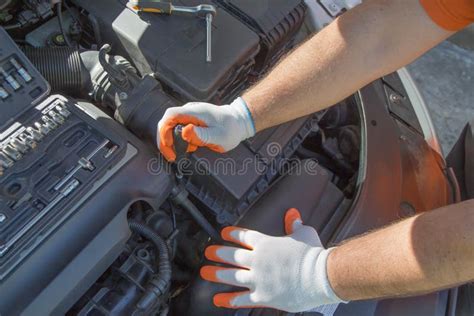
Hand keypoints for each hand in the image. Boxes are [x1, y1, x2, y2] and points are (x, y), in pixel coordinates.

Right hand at [157, 98, 255, 161]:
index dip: (164, 131)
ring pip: (171, 127)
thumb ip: (201, 135)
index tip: (169, 145)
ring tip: (177, 155)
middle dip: (164, 140)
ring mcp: (189, 115)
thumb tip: (184, 132)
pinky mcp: (191, 121)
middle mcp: (189, 111)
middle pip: (166, 122)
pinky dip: (178, 141)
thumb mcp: (218, 136)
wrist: (239, 122)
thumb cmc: (230, 129)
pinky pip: (178, 129)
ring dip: (170, 142)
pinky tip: (187, 149)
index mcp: (194, 112)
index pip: (170, 116)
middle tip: (171, 156)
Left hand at [200, 208, 344, 311]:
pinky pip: (241, 299)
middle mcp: (258, 260)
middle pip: (232, 255)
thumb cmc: (313, 255)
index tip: (224, 233)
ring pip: (232, 276)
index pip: (244, 236)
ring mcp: (258, 279)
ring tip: (205, 272)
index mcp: (266, 244)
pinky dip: (229, 300)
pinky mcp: (263, 296)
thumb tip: (292, 214)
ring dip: (217, 273)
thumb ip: (295, 224)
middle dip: (218, 253)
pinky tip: (218, 299)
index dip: (232, 234)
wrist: (321, 276)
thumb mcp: (304, 233)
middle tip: (208, 252)